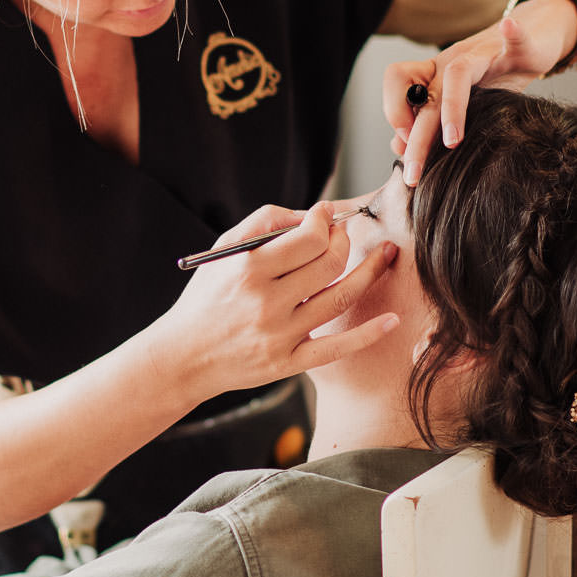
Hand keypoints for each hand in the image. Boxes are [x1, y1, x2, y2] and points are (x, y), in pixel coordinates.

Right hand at [151, 203, 400, 402]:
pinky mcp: (288, 363)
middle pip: (329, 263)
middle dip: (345, 241)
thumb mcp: (224, 251)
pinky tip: (392, 319)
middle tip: (345, 235)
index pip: (308, 238)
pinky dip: (368, 334)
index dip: (325, 221)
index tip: (326, 215)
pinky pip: (337, 348)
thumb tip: (310, 214)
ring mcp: (280, 335)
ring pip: (340, 298)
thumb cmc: (206, 297)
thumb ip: (264, 222)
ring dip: (370, 273)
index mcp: (248, 269)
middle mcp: (266, 302)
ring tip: (384, 257)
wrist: (183, 355)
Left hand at [382, 0, 576, 184]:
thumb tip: (397, 147)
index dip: (396, 114)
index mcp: (437, 75)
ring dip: (452, 107)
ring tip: (453, 141)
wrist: (534, 34)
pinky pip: (514, 37)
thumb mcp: (464, 101)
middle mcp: (453, 61)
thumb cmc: (498, 74)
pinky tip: (511, 28)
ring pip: (458, 73)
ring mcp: (482, 53)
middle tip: (415, 174)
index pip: (399, 84)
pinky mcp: (517, 46)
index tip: (403, 152)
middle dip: (418, 138)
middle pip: (427, 96)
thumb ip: (430, 122)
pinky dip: (514, 34)